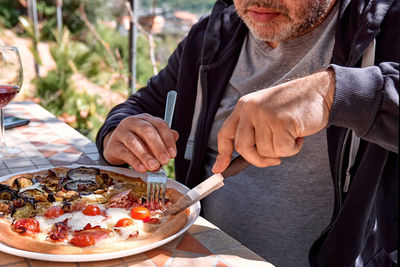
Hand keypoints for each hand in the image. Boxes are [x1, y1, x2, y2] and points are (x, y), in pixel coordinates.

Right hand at [103, 113, 178, 171]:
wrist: (115, 145)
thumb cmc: (138, 141)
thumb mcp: (152, 139)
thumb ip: (164, 139)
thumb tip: (174, 141)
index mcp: (146, 119)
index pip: (159, 125)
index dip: (168, 139)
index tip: (173, 154)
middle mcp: (133, 122)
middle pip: (147, 131)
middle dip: (158, 147)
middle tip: (165, 160)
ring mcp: (121, 132)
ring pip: (134, 142)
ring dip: (146, 155)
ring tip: (154, 166)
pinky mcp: (113, 145)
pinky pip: (124, 152)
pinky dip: (134, 161)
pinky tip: (142, 168)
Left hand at [212, 70, 334, 172]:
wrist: (320, 91)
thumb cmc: (294, 106)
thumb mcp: (266, 112)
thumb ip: (253, 130)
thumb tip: (242, 158)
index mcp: (244, 106)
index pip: (225, 133)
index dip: (222, 154)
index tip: (220, 169)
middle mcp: (250, 109)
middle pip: (242, 147)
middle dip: (257, 160)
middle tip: (273, 160)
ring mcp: (265, 115)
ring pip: (265, 152)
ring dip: (282, 150)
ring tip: (291, 134)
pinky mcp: (281, 122)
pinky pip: (282, 150)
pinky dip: (293, 148)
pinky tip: (299, 134)